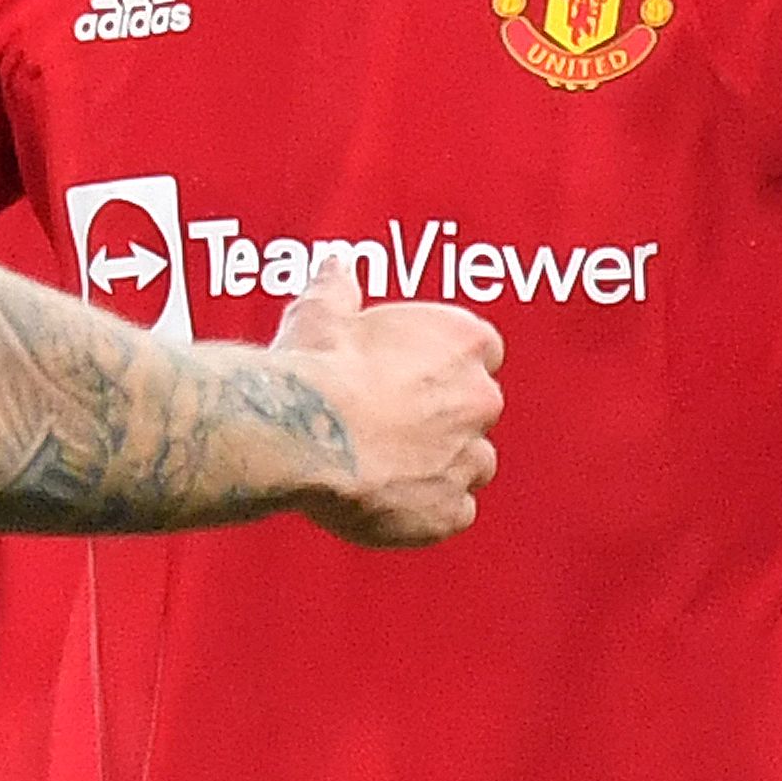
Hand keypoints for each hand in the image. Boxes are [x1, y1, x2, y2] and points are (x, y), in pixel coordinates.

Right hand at [270, 255, 501, 545]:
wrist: (300, 433)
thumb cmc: (315, 367)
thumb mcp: (322, 311)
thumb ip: (340, 288)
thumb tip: (337, 267)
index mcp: (462, 341)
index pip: (481, 350)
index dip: (443, 364)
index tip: (414, 373)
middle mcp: (479, 398)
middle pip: (477, 408)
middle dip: (443, 416)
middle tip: (390, 421)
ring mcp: (468, 458)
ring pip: (471, 463)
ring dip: (440, 465)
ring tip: (387, 465)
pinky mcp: (447, 511)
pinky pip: (452, 513)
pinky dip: (427, 511)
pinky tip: (389, 500)